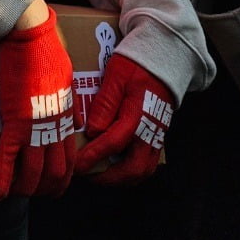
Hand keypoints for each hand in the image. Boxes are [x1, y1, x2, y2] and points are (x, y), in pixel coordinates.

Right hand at [0, 6, 75, 198]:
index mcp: (66, 118)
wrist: (31, 36)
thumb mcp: (66, 78)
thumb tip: (69, 115)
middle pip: (54, 173)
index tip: (53, 187)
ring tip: (14, 193)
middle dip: (44, 189)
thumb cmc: (49, 50)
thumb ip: (67, 101)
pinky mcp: (15, 119)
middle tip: (33, 194)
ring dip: (24, 188)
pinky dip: (3, 177)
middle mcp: (54, 127)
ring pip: (33, 171)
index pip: (69, 161)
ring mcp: (35, 126)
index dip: (61, 180)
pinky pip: (9, 156)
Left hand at [75, 54, 173, 184]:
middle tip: (88, 176)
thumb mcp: (116, 76)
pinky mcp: (157, 136)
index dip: (93, 157)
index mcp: (138, 115)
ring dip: (121, 178)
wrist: (162, 60)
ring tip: (99, 175)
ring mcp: (156, 136)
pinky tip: (114, 166)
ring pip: (143, 170)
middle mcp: (150, 131)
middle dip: (109, 178)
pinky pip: (147, 163)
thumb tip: (93, 131)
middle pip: (134, 168)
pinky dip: (131, 171)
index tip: (77, 166)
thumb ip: (105, 103)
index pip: (114, 143)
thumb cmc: (136, 65)